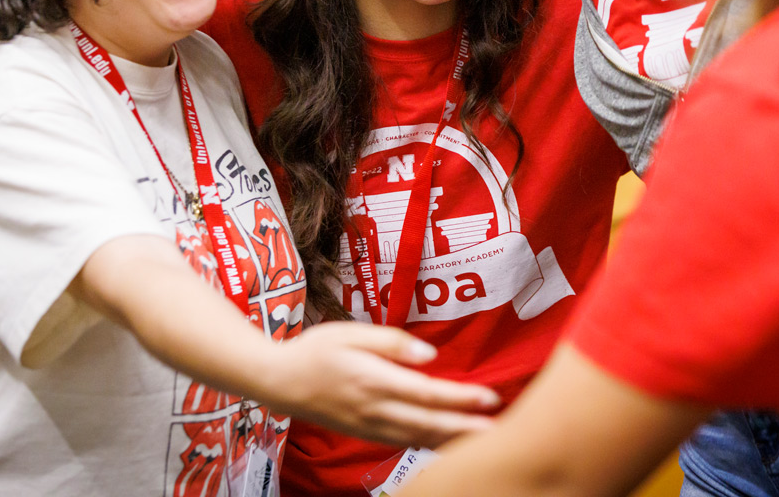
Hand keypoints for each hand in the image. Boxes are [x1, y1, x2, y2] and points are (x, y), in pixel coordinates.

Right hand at [268, 321, 499, 446]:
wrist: (279, 382)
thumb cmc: (316, 350)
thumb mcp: (350, 332)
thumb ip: (392, 342)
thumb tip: (429, 356)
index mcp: (373, 380)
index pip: (427, 394)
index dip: (460, 399)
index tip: (489, 397)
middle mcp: (374, 409)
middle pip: (430, 423)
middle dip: (466, 427)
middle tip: (499, 427)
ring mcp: (370, 427)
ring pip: (419, 439)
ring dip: (452, 440)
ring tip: (483, 439)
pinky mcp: (365, 434)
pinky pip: (404, 444)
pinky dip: (430, 445)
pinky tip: (448, 443)